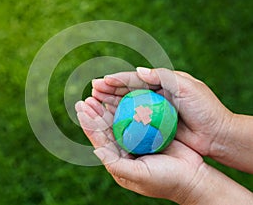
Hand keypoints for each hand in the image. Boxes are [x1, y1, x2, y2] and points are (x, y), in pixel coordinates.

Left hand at [75, 97, 205, 202]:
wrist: (193, 177)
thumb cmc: (165, 180)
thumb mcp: (139, 176)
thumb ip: (116, 165)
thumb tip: (95, 150)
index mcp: (118, 161)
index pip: (100, 140)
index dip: (90, 124)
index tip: (81, 108)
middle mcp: (125, 149)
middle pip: (106, 128)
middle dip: (95, 113)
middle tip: (86, 98)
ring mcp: (137, 140)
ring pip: (119, 121)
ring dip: (108, 108)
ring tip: (99, 95)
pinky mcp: (149, 133)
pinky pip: (135, 117)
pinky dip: (128, 106)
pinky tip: (122, 96)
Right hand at [91, 68, 232, 157]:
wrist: (216, 134)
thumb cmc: (204, 108)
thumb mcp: (188, 87)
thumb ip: (163, 76)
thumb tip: (139, 71)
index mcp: (162, 82)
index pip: (135, 79)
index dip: (118, 79)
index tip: (102, 80)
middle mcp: (154, 95)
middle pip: (127, 91)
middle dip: (109, 90)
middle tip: (92, 90)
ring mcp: (152, 111)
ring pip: (127, 105)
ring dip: (110, 103)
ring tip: (94, 101)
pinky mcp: (153, 126)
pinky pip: (132, 120)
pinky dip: (119, 117)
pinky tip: (107, 117)